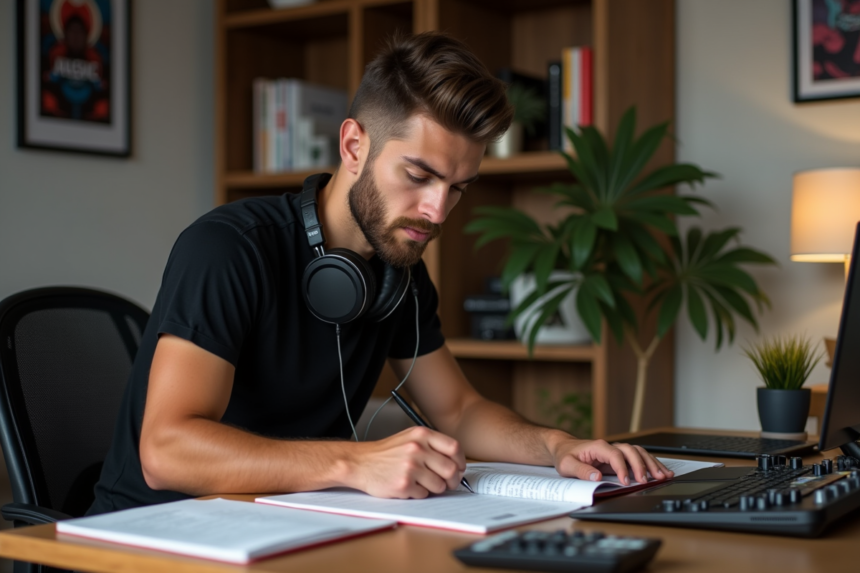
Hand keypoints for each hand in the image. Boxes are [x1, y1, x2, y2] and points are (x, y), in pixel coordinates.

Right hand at [348, 426, 465, 498]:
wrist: (360, 463)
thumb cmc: (386, 453)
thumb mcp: (409, 438)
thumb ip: (431, 445)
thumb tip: (456, 462)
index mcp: (421, 435)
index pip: (454, 447)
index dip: (460, 461)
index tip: (459, 467)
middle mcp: (417, 449)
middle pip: (451, 469)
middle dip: (452, 480)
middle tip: (448, 483)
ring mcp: (410, 467)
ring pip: (439, 485)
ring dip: (434, 488)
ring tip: (421, 483)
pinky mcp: (403, 484)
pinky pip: (424, 494)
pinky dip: (418, 493)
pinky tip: (408, 486)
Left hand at [549, 437, 673, 484]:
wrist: (564, 448)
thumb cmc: (565, 455)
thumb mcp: (567, 464)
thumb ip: (581, 470)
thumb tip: (596, 477)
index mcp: (598, 447)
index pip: (615, 455)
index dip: (623, 468)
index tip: (626, 482)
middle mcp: (610, 446)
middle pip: (631, 451)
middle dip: (642, 465)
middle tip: (648, 480)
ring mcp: (616, 451)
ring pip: (638, 453)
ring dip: (651, 464)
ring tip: (663, 476)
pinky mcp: (620, 457)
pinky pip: (638, 458)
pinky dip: (651, 464)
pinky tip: (661, 472)